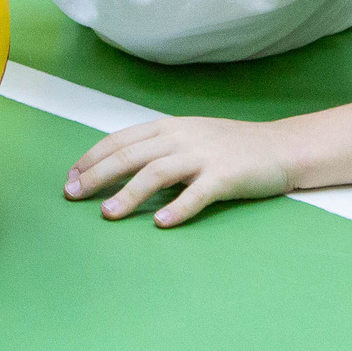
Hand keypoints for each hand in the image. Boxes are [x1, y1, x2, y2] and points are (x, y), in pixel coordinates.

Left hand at [65, 117, 299, 227]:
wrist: (281, 147)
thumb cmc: (231, 146)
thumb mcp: (190, 136)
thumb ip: (158, 148)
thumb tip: (118, 167)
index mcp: (168, 127)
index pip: (120, 139)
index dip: (92, 157)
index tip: (70, 175)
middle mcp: (181, 137)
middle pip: (130, 155)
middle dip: (97, 174)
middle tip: (72, 194)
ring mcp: (204, 156)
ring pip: (156, 173)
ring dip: (128, 193)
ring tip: (107, 213)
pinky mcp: (226, 177)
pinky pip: (197, 194)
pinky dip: (177, 208)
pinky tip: (160, 223)